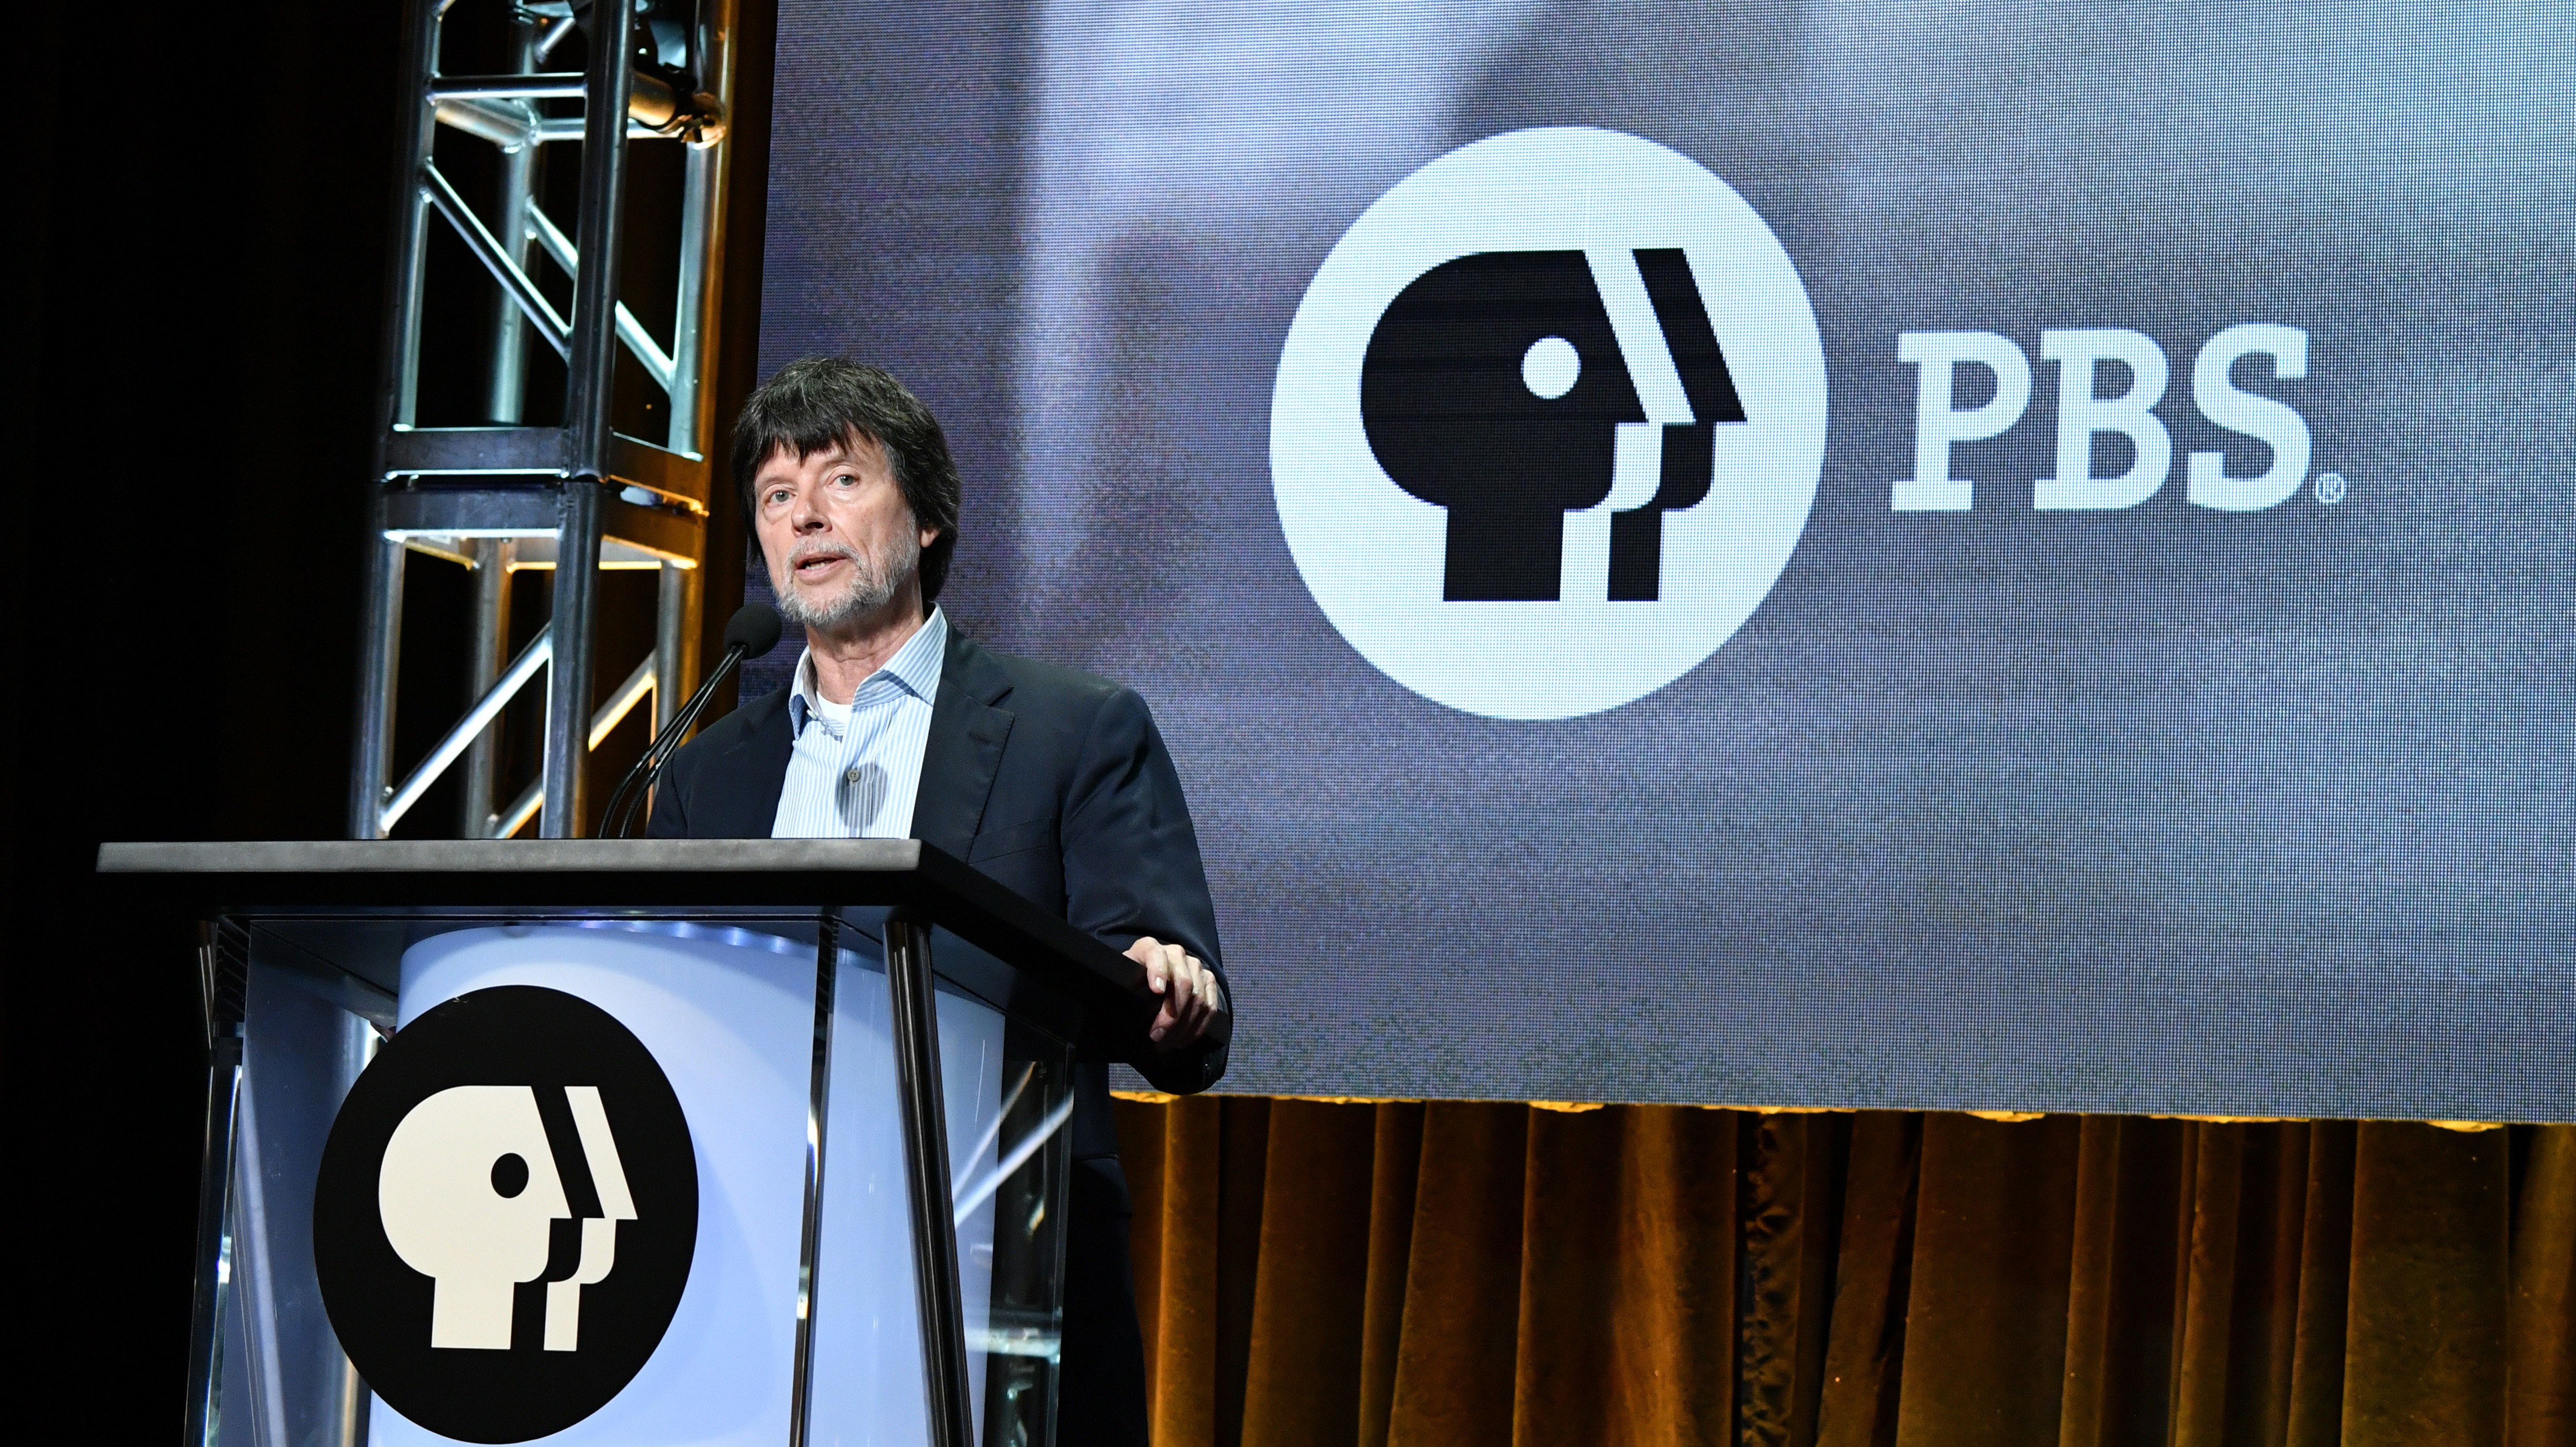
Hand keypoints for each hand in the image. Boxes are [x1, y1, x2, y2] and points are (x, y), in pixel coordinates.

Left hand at [1127, 936, 1220, 1051]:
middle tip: (1157, 1037)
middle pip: (1183, 982)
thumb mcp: (1122, 980)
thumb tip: (1122, 1009)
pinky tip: (1184, 1040)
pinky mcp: (1207, 979)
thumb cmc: (1132, 982)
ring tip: (1167, 1044)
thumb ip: (1122, 987)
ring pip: (1198, 997)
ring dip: (1184, 1026)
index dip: (1158, 971)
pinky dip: (1198, 1026)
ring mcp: (1194, 965)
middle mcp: (1175, 953)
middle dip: (1171, 1015)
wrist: (1149, 976)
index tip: (1156, 991)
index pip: (1156, 955)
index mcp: (1149, 948)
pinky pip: (1210, 1005)